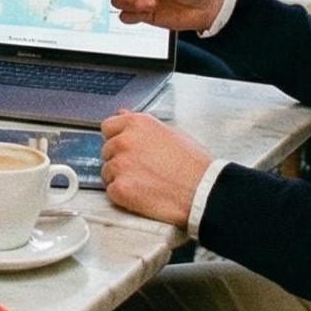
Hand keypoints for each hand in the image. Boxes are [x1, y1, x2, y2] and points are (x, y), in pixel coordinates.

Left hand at [99, 112, 212, 226]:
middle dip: (120, 160)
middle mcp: (125, 141)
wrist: (204, 191)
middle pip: (106, 151)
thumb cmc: (193, 164)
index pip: (108, 127)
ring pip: (107, 172)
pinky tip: (143, 195)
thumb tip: (123, 114)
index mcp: (137, 124)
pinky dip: (123, 196)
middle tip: (142, 170)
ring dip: (121, 178)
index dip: (117, 139)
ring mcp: (121, 165)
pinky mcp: (120, 188)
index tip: (126, 149)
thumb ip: (143, 125)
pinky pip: (111, 191)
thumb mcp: (172, 133)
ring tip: (146, 183)